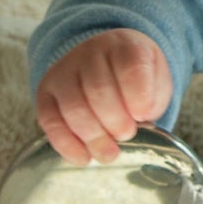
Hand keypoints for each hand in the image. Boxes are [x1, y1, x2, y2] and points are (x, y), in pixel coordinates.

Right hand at [35, 29, 172, 165]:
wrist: (109, 63)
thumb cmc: (137, 78)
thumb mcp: (157, 81)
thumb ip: (152, 98)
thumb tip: (138, 119)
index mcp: (126, 45)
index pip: (129, 66)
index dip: (137, 95)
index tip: (144, 115)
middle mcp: (91, 53)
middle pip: (98, 89)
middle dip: (115, 120)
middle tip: (127, 135)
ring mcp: (64, 71)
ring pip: (73, 106)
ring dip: (93, 136)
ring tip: (109, 153)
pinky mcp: (46, 92)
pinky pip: (49, 120)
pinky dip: (66, 143)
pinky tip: (83, 158)